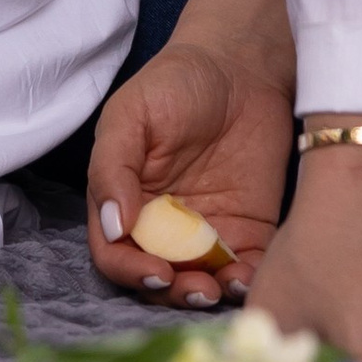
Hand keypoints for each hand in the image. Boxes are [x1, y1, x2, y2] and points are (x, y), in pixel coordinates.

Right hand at [87, 35, 293, 306]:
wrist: (243, 66)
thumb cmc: (175, 82)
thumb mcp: (131, 116)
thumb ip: (114, 168)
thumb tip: (113, 226)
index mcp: (125, 199)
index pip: (115, 252)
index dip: (130, 270)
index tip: (156, 271)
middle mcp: (161, 224)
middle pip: (156, 278)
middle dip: (172, 293)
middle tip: (195, 289)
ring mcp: (206, 232)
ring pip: (199, 282)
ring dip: (206, 296)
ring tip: (221, 288)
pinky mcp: (248, 232)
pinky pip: (244, 270)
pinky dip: (245, 284)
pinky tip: (248, 278)